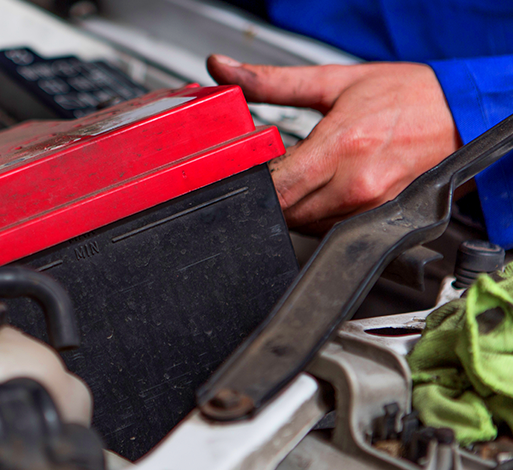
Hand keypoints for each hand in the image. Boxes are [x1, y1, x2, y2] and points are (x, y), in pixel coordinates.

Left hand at [207, 55, 461, 232]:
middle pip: (285, 212)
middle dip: (269, 195)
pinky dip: (318, 214)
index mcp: (342, 146)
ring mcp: (372, 207)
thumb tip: (223, 69)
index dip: (250, 182)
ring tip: (304, 175)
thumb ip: (272, 82)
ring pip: (306, 225)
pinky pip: (332, 228)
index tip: (244, 169)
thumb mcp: (335, 81)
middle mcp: (357, 184)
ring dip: (293, 206)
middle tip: (273, 170)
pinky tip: (325, 189)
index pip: (274, 186)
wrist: (465, 113)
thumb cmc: (410, 96)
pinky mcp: (383, 219)